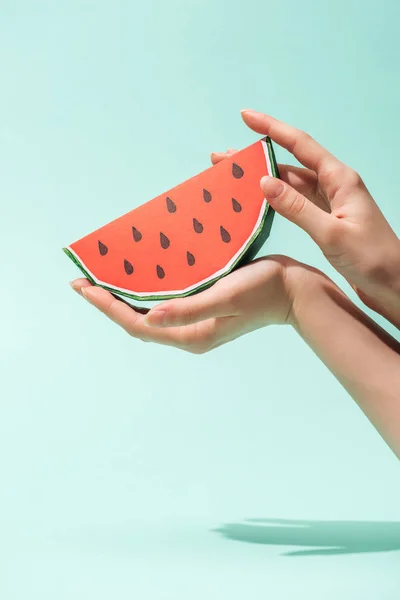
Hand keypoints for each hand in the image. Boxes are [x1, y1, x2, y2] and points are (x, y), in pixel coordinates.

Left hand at [70, 255, 305, 352]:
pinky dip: (146, 290)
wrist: (296, 291)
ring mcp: (195, 322)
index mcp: (191, 335)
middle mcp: (188, 332)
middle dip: (108, 302)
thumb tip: (148, 316)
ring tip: (103, 277)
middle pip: (137, 321)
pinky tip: (139, 275)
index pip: (137, 325)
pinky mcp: (202, 308)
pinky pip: (165, 303)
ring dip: (125, 297)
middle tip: (84, 280)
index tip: (83, 286)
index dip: (107, 307)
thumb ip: (188, 310)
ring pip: (149, 313)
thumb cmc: (264, 290)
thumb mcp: (226, 297)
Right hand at [215, 110, 399, 326]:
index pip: (300, 145)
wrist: (392, 284)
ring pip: (290, 184)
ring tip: (231, 177)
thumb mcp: (331, 234)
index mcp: (340, 179)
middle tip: (223, 157)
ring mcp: (330, 203)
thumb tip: (263, 182)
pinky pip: (295, 203)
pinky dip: (274, 200)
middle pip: (290, 163)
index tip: (245, 116)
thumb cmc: (370, 258)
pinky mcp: (326, 220)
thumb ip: (297, 208)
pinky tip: (255, 201)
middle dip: (256, 157)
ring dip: (262, 179)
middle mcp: (334, 185)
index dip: (271, 128)